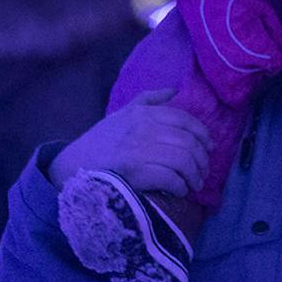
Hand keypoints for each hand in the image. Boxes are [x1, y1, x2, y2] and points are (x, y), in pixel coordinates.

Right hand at [48, 91, 212, 198]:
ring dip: (194, 176)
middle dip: (202, 160)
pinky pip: (170, 179)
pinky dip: (179, 187)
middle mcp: (143, 129)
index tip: (209, 147)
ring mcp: (139, 151)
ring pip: (183, 161)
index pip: (185, 121)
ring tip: (194, 184)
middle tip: (203, 171)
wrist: (72, 166)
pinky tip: (179, 191)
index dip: (203, 135)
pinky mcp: (134, 173)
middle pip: (188, 143)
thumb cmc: (100, 141)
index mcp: (143, 113)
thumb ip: (148, 99)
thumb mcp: (122, 113)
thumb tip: (175, 90)